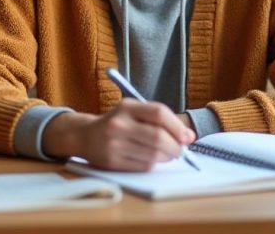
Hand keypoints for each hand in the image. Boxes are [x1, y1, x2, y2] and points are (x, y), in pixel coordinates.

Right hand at [43, 99, 195, 170]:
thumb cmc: (118, 123)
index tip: (187, 136)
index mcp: (127, 107)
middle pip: (158, 137)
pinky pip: (143, 166)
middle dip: (175, 147)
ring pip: (153, 155)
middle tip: (180, 150)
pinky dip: (153, 164)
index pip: (159, 113)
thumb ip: (159, 119)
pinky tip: (151, 159)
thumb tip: (188, 136)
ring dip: (167, 157)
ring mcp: (114, 144)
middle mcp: (119, 124)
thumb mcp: (133, 111)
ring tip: (167, 155)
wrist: (85, 136)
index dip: (177, 126)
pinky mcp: (112, 162)